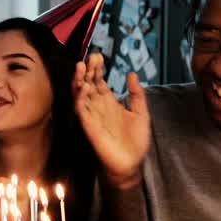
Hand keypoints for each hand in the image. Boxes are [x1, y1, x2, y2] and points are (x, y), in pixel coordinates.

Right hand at [73, 53, 149, 188]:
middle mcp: (98, 107)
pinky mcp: (89, 126)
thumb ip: (137, 94)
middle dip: (89, 70)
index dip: (97, 69)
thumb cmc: (135, 142)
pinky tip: (83, 87)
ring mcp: (92, 116)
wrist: (131, 164)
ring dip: (79, 81)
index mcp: (109, 103)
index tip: (98, 56)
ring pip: (81, 95)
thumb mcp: (141, 113)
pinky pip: (81, 110)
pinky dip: (80, 98)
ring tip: (81, 66)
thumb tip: (132, 73)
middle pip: (89, 84)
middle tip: (92, 57)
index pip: (99, 82)